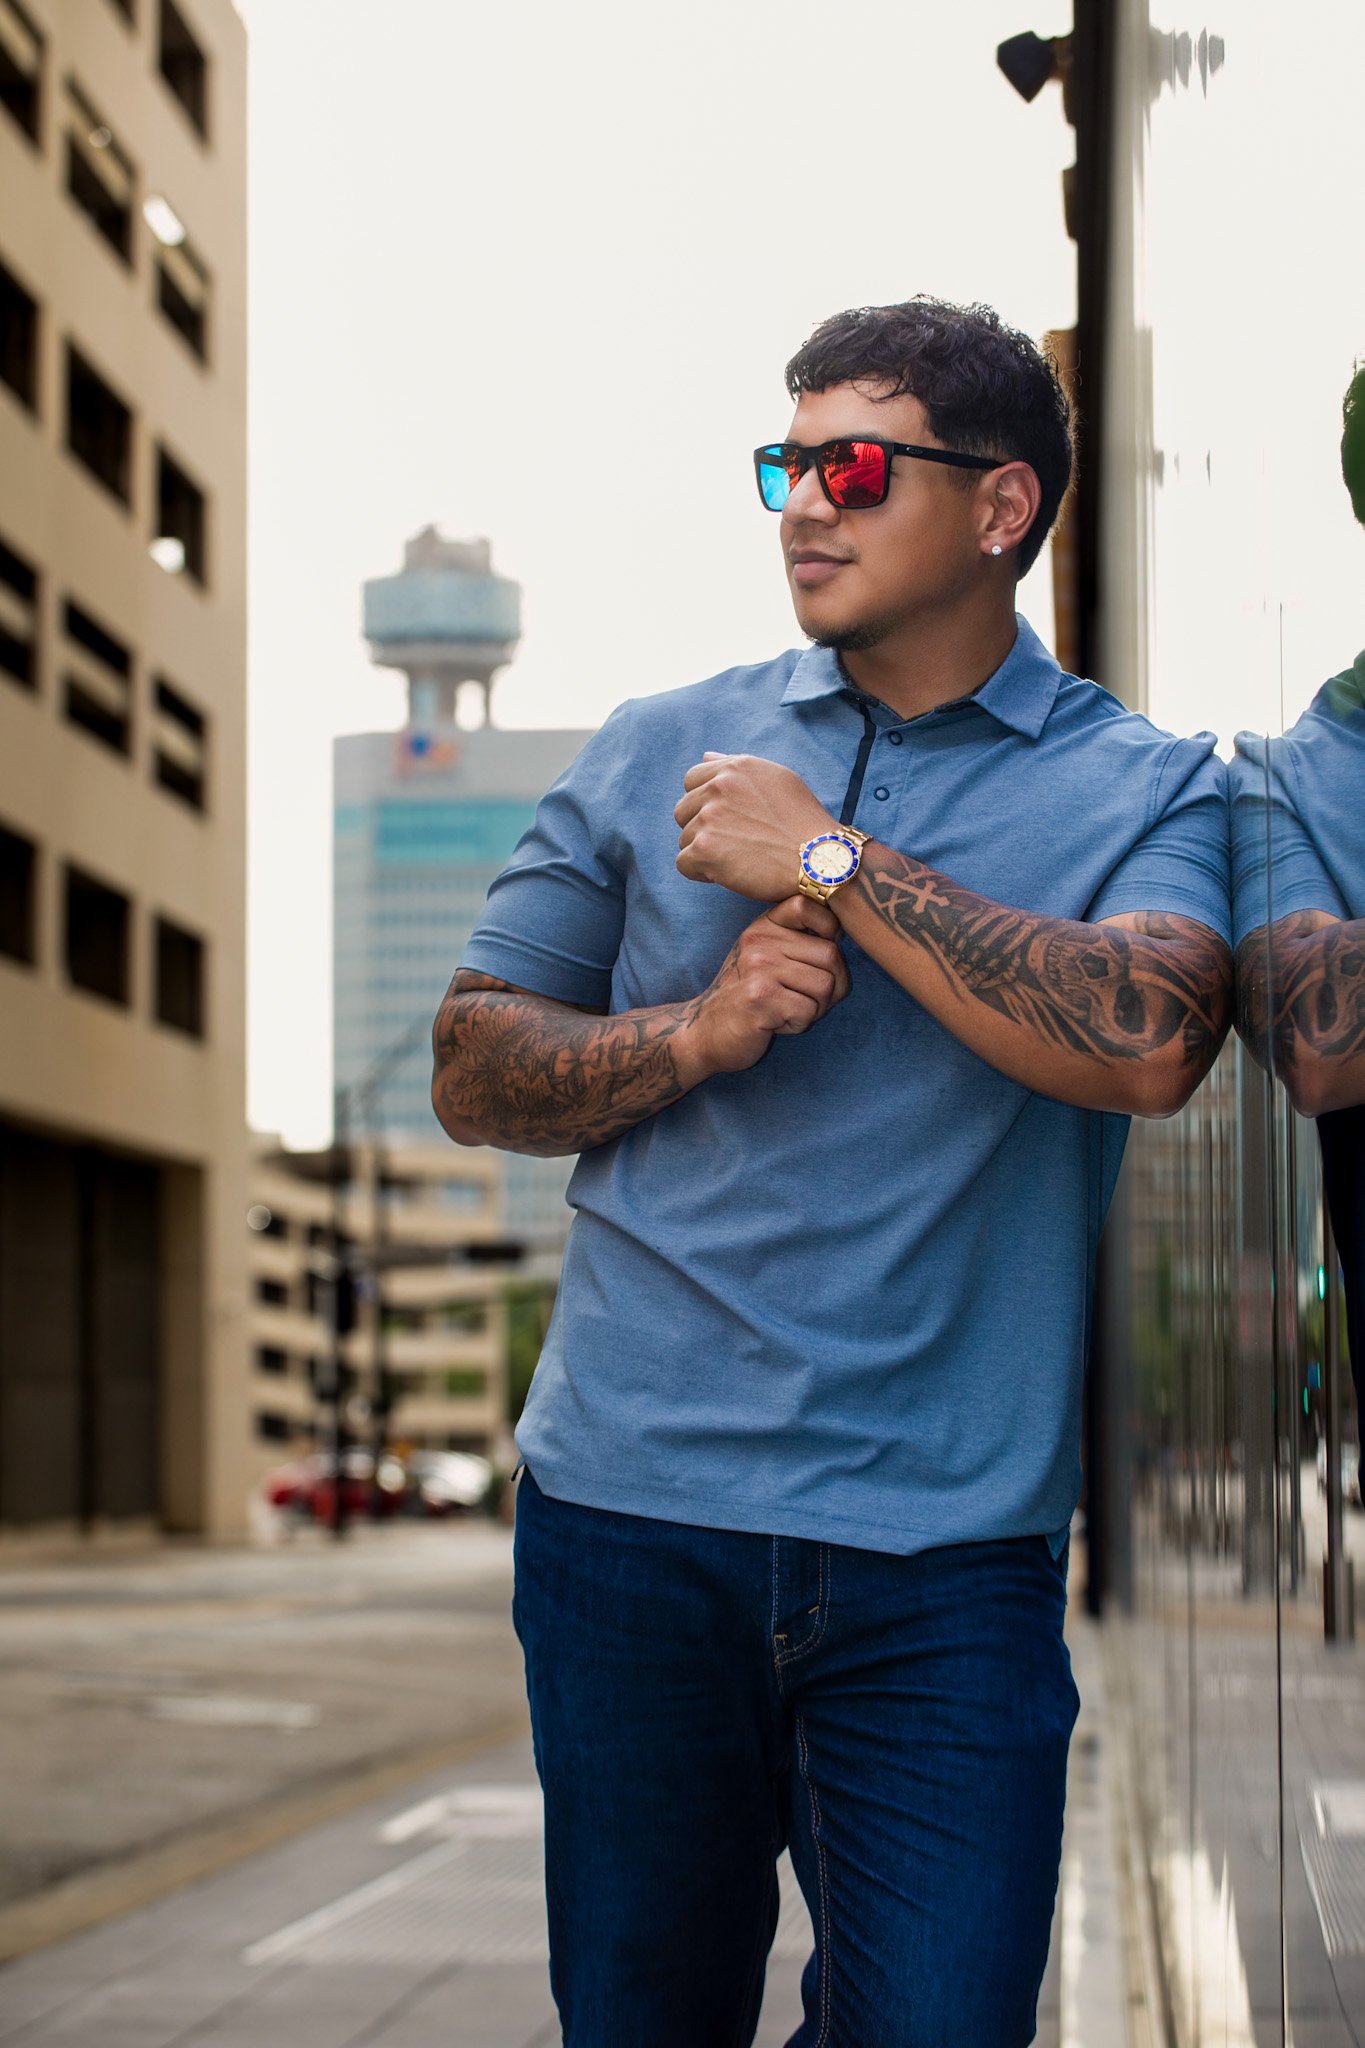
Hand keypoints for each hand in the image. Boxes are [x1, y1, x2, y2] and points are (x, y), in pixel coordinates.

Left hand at [675, 754, 838, 901]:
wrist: (820, 859)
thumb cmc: (803, 823)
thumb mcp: (777, 779)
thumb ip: (737, 767)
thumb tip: (705, 756)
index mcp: (735, 768)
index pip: (691, 780)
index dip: (705, 803)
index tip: (726, 820)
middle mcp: (719, 787)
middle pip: (683, 811)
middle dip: (702, 828)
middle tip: (733, 843)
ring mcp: (709, 818)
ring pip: (684, 838)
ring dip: (704, 852)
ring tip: (737, 859)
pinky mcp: (704, 849)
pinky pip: (683, 864)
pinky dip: (701, 873)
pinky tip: (728, 873)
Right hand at [677, 896, 850, 1078]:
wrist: (703, 1033)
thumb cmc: (743, 998)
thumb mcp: (763, 957)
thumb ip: (796, 941)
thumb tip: (842, 934)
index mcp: (763, 927)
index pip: (807, 905)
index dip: (828, 930)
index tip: (816, 957)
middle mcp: (760, 941)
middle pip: (831, 954)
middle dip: (831, 986)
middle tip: (805, 1000)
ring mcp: (759, 968)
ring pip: (826, 985)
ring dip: (815, 1008)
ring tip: (787, 1011)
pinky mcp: (761, 998)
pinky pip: (809, 1011)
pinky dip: (799, 1025)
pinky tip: (776, 1024)